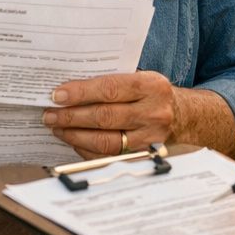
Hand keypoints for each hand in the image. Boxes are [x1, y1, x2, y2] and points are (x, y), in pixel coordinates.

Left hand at [43, 71, 176, 158]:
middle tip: (49, 115)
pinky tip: (74, 141)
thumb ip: (112, 81)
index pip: (109, 89)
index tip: (57, 95)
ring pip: (106, 141)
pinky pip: (109, 156)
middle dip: (71, 117)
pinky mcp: (144, 155)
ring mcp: (150, 137)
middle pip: (105, 117)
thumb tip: (70, 89)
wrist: (184, 116)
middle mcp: (153, 112)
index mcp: (150, 86)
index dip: (80, 93)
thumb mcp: (141, 78)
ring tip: (57, 128)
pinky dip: (87, 150)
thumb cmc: (153, 94)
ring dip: (76, 135)